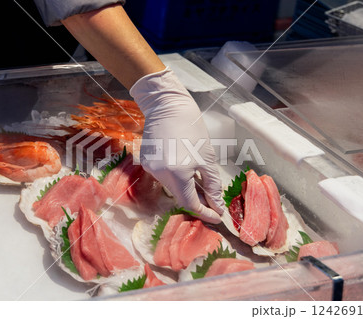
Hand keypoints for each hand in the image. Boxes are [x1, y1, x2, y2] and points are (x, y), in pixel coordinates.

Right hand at [130, 67, 224, 222]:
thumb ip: (212, 186)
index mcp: (177, 174)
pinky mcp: (145, 162)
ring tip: (198, 177)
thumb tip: (217, 206)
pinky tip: (182, 165)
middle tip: (212, 200)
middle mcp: (160, 175)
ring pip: (171, 187)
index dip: (205, 212)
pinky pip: (163, 176)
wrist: (168, 107)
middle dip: (197, 200)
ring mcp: (150, 169)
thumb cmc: (193, 129)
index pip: (191, 204)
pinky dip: (175, 177)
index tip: (217, 216)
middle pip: (180, 197)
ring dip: (185, 188)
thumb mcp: (207, 159)